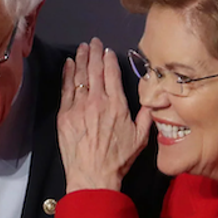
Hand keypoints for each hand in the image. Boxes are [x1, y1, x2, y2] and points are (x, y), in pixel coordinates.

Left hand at [58, 38, 152, 193]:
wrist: (93, 176)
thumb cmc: (118, 159)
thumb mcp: (140, 137)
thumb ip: (146, 114)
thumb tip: (153, 98)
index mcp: (117, 104)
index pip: (112, 74)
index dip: (109, 59)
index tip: (107, 50)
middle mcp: (97, 101)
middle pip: (94, 70)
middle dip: (93, 53)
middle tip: (92, 41)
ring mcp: (79, 107)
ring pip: (79, 76)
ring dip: (80, 59)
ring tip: (81, 48)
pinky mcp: (64, 115)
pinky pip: (66, 89)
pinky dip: (67, 74)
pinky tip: (68, 64)